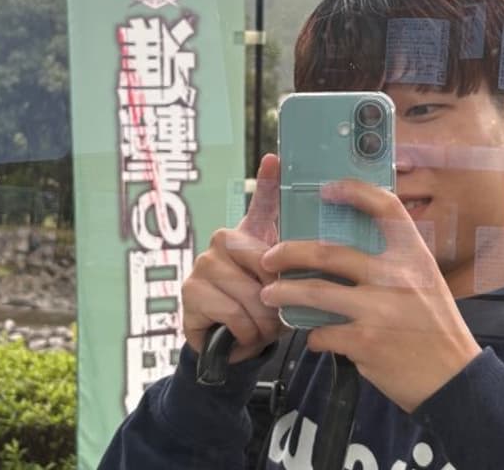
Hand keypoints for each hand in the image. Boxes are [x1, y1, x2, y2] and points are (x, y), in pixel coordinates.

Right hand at [182, 153, 285, 362]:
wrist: (230, 344)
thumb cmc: (261, 310)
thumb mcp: (281, 289)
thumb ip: (292, 270)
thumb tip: (313, 255)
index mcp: (250, 237)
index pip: (261, 203)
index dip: (268, 180)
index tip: (275, 159)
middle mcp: (224, 241)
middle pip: (264, 263)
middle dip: (277, 298)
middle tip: (275, 315)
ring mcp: (203, 262)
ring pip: (250, 293)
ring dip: (262, 322)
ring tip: (259, 328)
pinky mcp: (189, 289)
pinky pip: (231, 312)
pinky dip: (244, 333)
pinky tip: (239, 334)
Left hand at [259, 179, 480, 411]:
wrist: (454, 380)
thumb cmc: (435, 325)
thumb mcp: (423, 281)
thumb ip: (391, 262)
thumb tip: (344, 247)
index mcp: (412, 255)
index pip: (385, 207)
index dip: (355, 191)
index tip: (327, 188)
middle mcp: (395, 276)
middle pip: (328, 252)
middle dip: (289, 253)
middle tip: (269, 257)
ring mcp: (378, 309)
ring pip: (314, 292)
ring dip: (285, 293)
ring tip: (269, 295)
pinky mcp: (364, 342)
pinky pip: (322, 332)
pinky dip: (312, 335)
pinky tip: (313, 337)